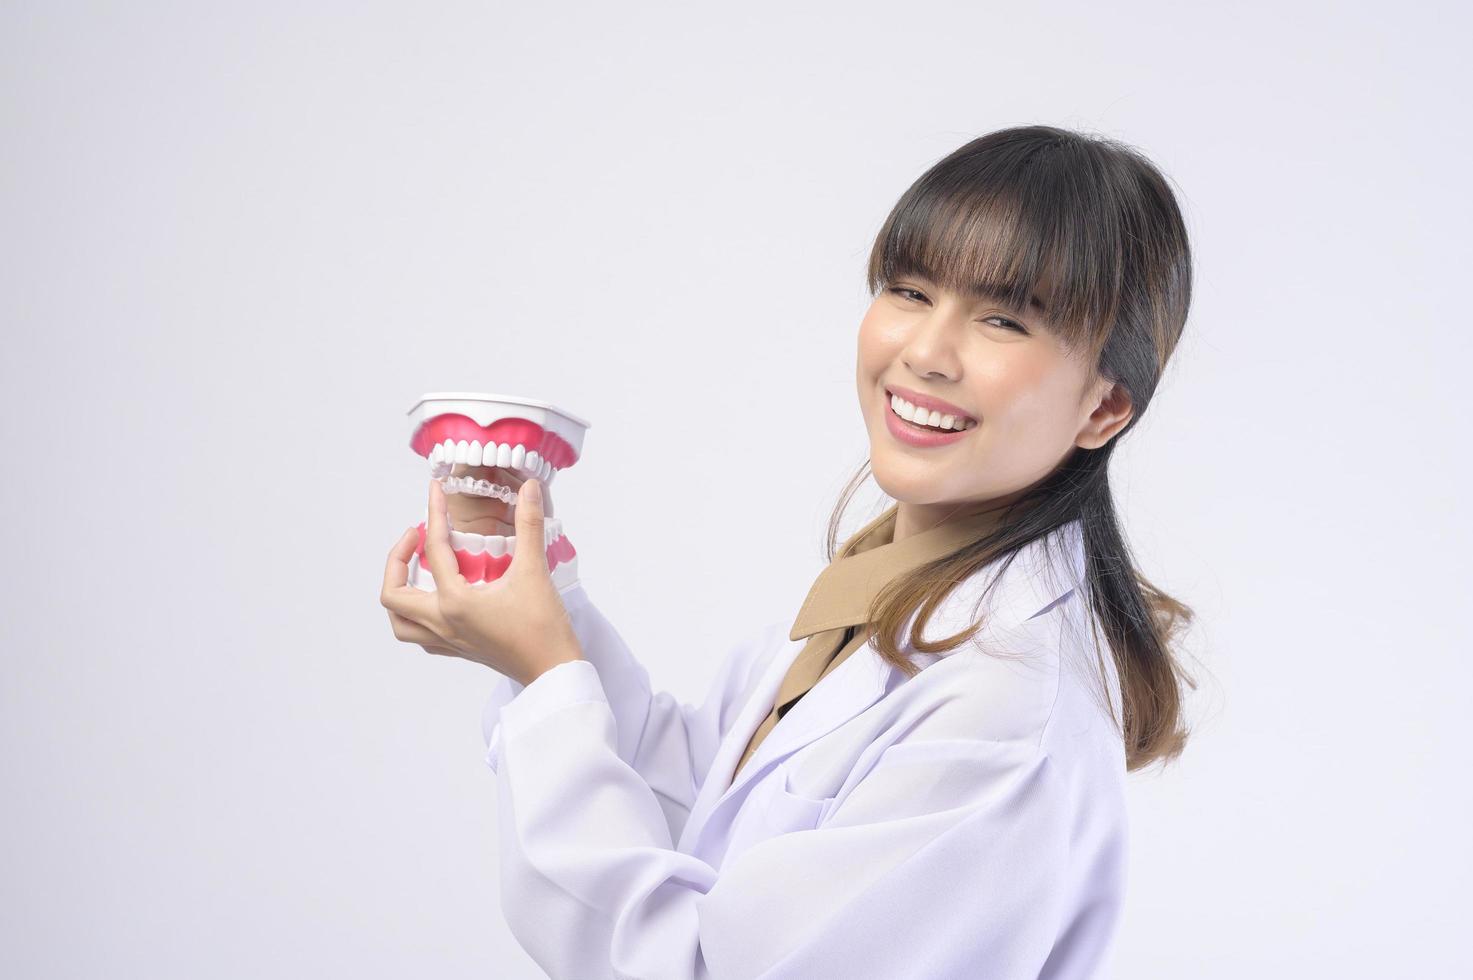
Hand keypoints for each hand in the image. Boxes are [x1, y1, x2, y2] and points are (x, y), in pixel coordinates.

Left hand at [380, 477, 583, 685]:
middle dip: (397, 559)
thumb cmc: (544, 627)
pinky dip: (415, 616)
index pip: (434, 550)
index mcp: (456, 602)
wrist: (554, 670)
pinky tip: (434, 599)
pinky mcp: (458, 650)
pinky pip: (420, 635)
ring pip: (400, 621)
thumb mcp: (535, 571)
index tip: (435, 491)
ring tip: (415, 570)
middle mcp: (443, 623)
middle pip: (394, 593)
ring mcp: (448, 640)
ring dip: (399, 593)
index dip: (434, 514)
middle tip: (417, 537)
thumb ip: (530, 525)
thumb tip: (530, 489)